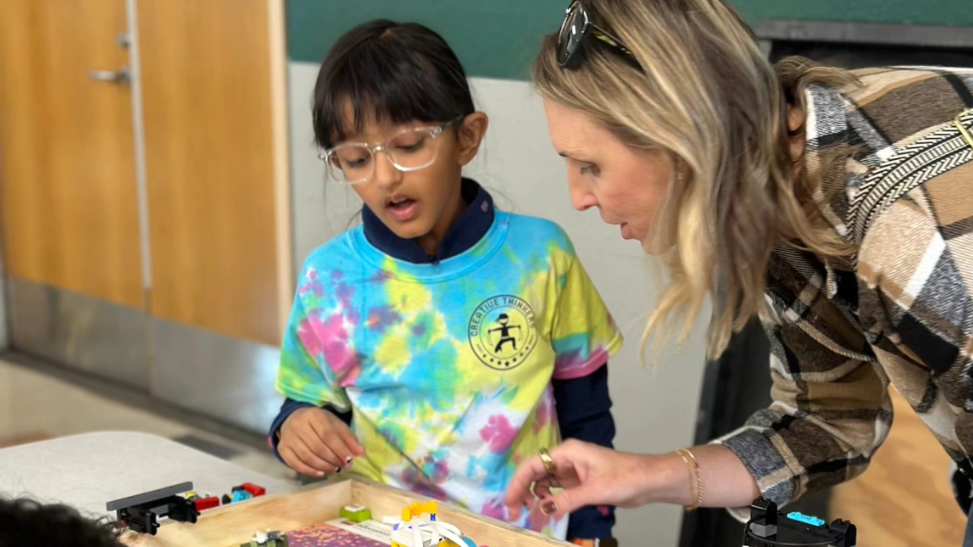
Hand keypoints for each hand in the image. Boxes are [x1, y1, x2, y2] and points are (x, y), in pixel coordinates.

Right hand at [278, 407, 364, 476]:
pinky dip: (310, 471)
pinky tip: (321, 473)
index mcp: (314, 415)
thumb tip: (360, 452)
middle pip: (318, 447)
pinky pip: (295, 464)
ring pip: (307, 457)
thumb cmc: (319, 423)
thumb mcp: (335, 424)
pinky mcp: (282, 449)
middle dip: (333, 460)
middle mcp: (298, 425)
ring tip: (335, 470)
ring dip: (324, 467)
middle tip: (344, 467)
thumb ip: (348, 437)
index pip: (328, 435)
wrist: (294, 419)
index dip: (340, 449)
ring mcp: (288, 437)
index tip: (350, 460)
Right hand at [504, 440, 671, 519]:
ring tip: (530, 513)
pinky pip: (556, 490)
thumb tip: (542, 510)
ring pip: (544, 482)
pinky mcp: (578, 482)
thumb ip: (566, 500)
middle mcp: (566, 458)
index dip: (517, 483)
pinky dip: (549, 500)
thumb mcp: (593, 490)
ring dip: (535, 496)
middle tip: (514, 512)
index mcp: (567, 451)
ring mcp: (572, 470)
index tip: (509, 502)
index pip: (533, 465)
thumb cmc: (625, 477)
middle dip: (523, 491)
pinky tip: (547, 511)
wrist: (649, 480)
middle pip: (535, 472)